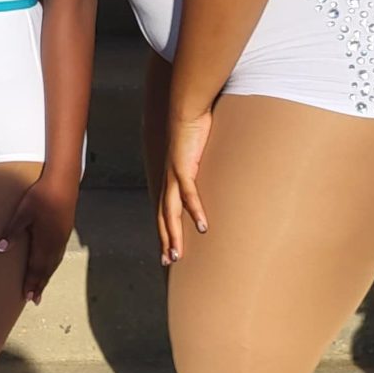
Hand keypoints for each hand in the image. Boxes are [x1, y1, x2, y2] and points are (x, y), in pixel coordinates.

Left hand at [0, 175, 76, 303]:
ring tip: (41, 287)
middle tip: (34, 299)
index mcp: (44, 242)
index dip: (32, 283)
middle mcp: (55, 243)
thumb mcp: (22, 213)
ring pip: (53, 263)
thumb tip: (0, 250)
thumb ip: (11, 231)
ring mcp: (62, 238)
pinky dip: (52, 265)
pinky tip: (49, 265)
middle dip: (39, 284)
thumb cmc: (40, 196)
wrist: (63, 182)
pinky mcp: (64, 231)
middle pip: (46, 269)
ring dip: (46, 276)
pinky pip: (57, 254)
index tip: (28, 297)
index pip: (36, 268)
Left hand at [159, 110, 212, 263]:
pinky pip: (189, 194)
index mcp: (169, 181)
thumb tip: (209, 178)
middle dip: (165, 240)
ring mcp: (173, 175)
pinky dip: (195, 211)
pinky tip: (201, 226)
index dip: (164, 231)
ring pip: (170, 212)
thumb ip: (199, 170)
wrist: (185, 111)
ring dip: (174, 234)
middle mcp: (167, 181)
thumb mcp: (196, 157)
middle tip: (168, 261)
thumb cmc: (193, 132)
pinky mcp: (183, 167)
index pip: (163, 212)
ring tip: (178, 253)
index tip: (167, 250)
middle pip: (163, 217)